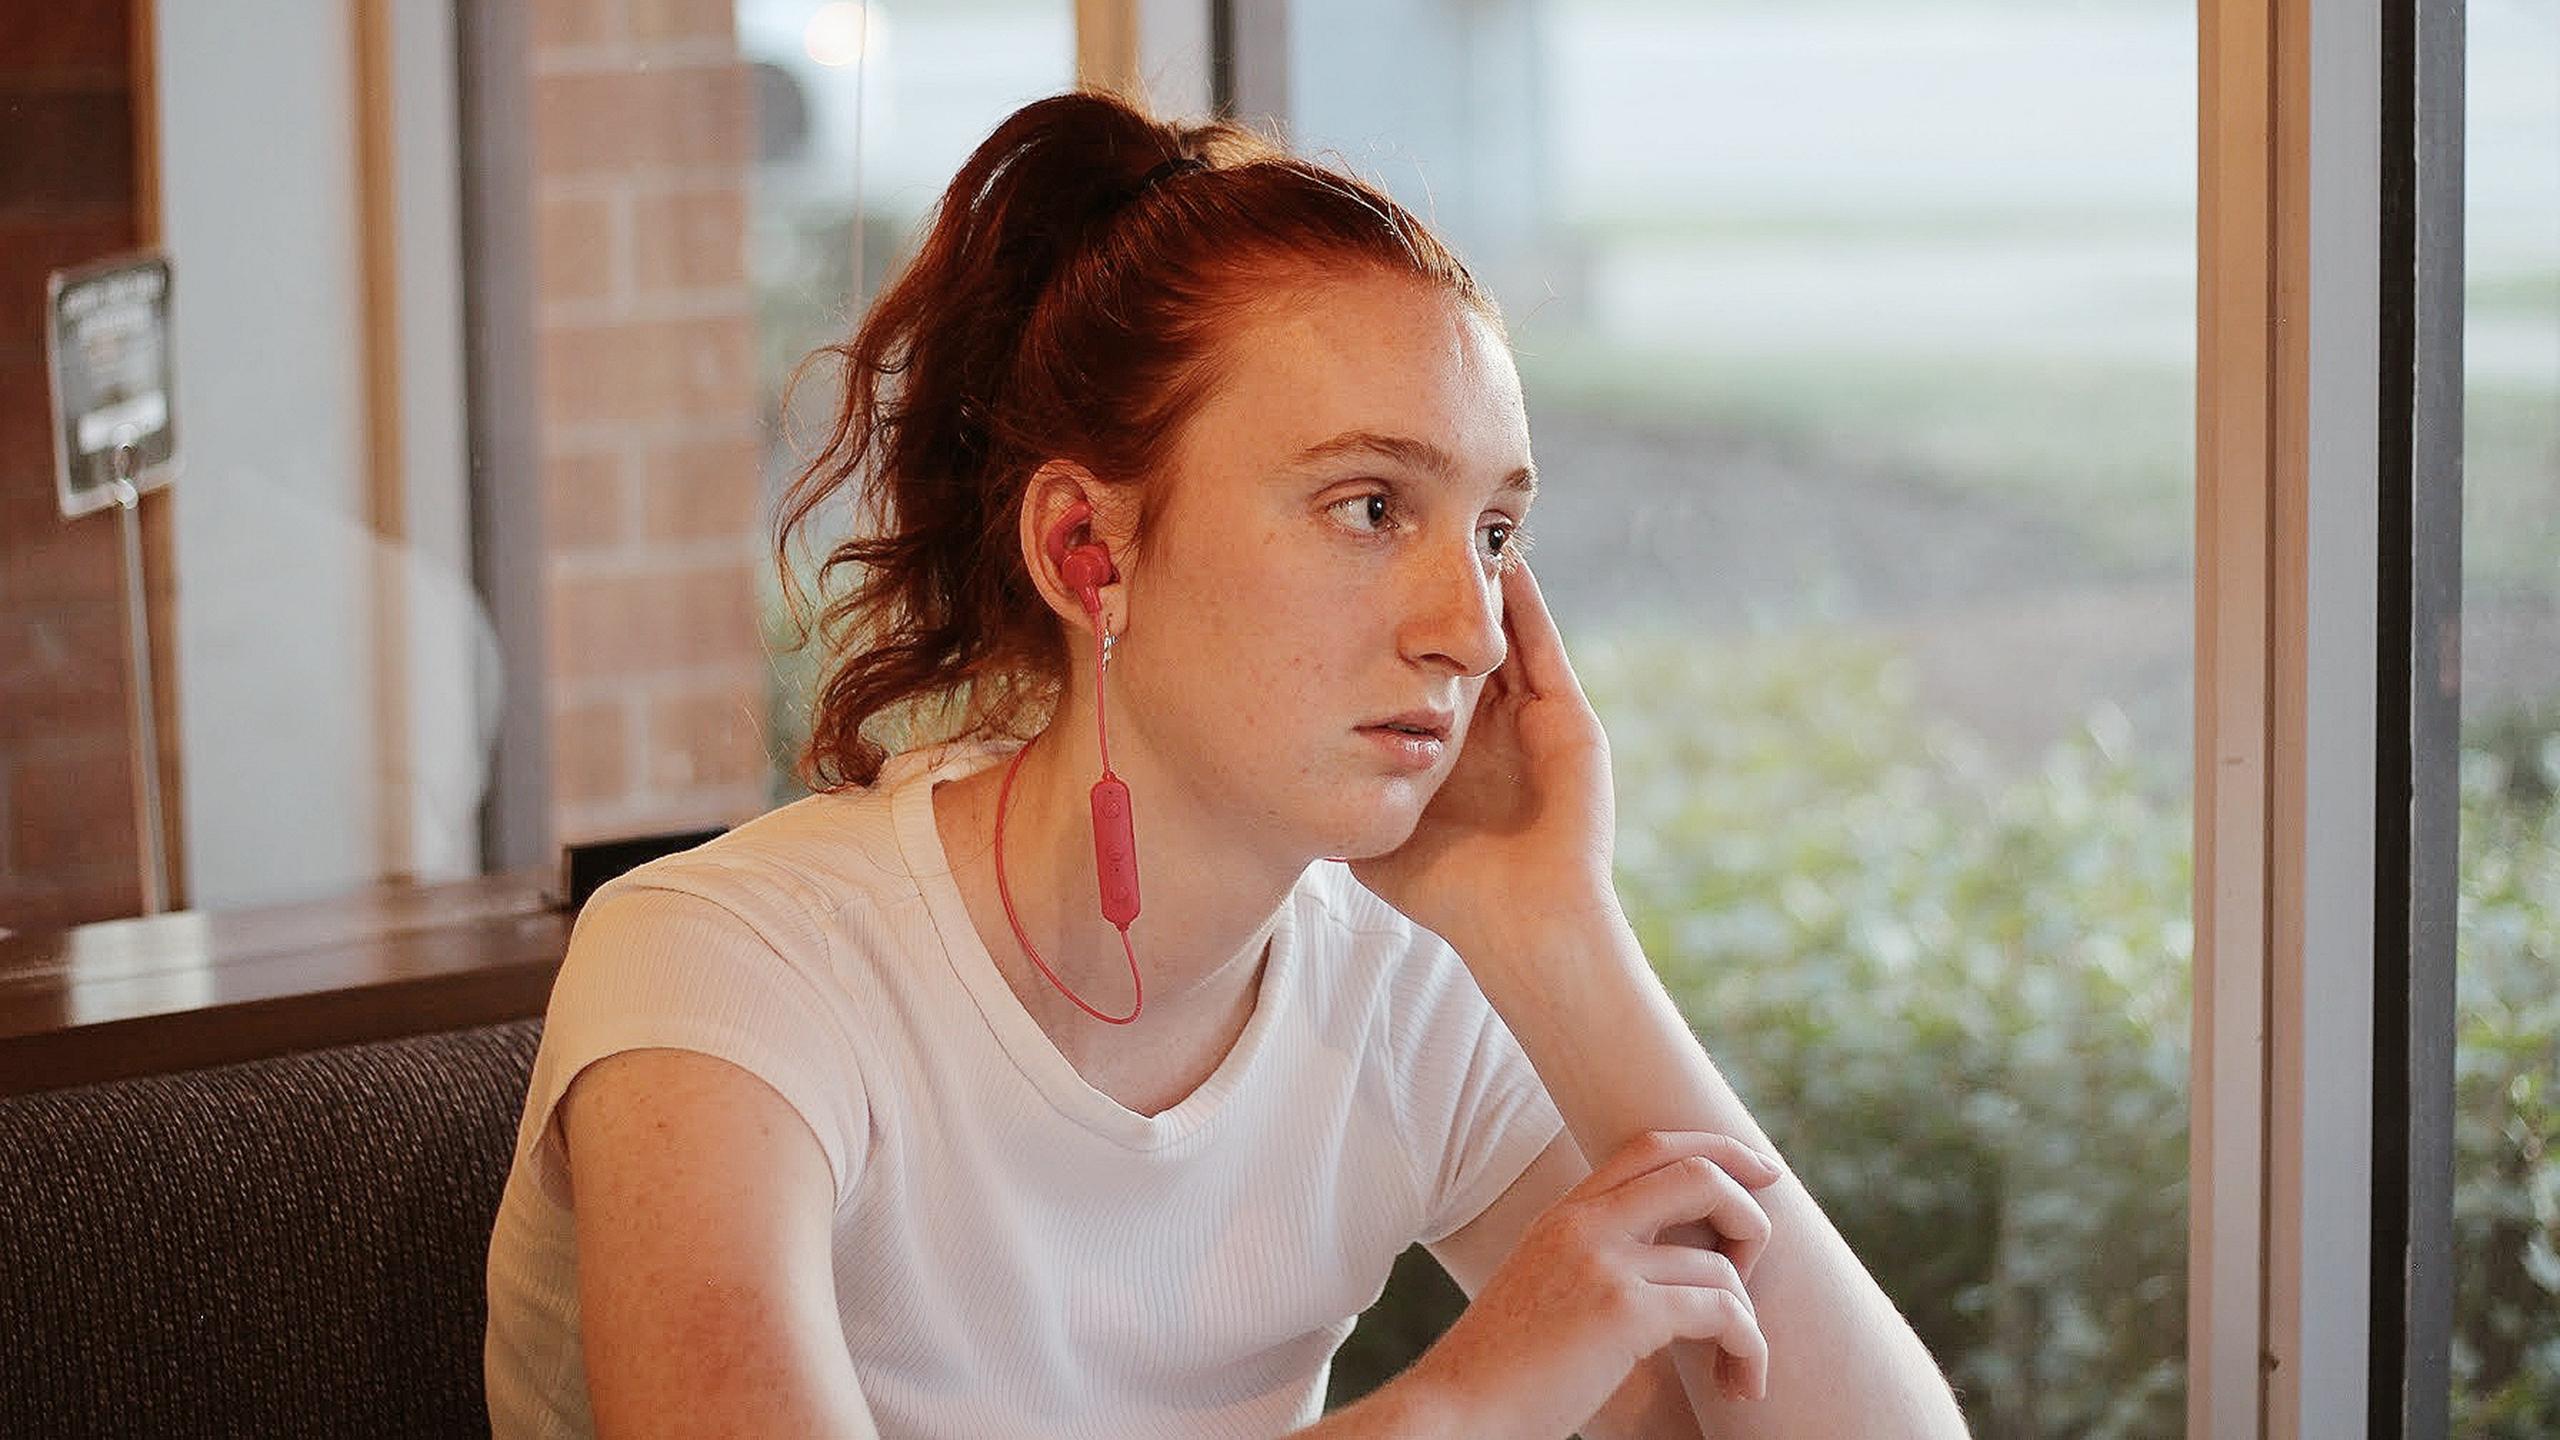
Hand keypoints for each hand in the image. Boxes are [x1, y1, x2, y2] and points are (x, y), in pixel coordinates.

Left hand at [1348, 558, 1616, 953]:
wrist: (1523, 923)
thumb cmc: (1447, 893)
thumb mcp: (1378, 836)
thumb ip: (1343, 802)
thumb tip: (1278, 782)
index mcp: (1451, 748)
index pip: (1419, 672)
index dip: (1393, 630)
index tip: (1355, 580)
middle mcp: (1493, 729)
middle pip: (1463, 642)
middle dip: (1438, 591)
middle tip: (1408, 533)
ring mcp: (1533, 722)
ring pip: (1504, 635)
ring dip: (1485, 586)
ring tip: (1458, 530)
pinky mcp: (1569, 721)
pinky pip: (1543, 648)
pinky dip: (1526, 606)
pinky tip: (1504, 563)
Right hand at [1407, 1130, 1782, 1439]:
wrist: (1458, 1411)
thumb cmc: (1504, 1372)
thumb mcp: (1545, 1289)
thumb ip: (1594, 1261)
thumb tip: (1666, 1268)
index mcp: (1565, 1215)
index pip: (1652, 1146)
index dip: (1719, 1150)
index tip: (1761, 1175)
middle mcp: (1584, 1224)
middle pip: (1700, 1175)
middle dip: (1751, 1220)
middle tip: (1753, 1278)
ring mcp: (1602, 1262)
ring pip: (1721, 1264)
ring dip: (1750, 1323)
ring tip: (1739, 1370)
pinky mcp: (1622, 1311)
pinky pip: (1724, 1313)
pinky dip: (1749, 1349)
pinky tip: (1739, 1384)